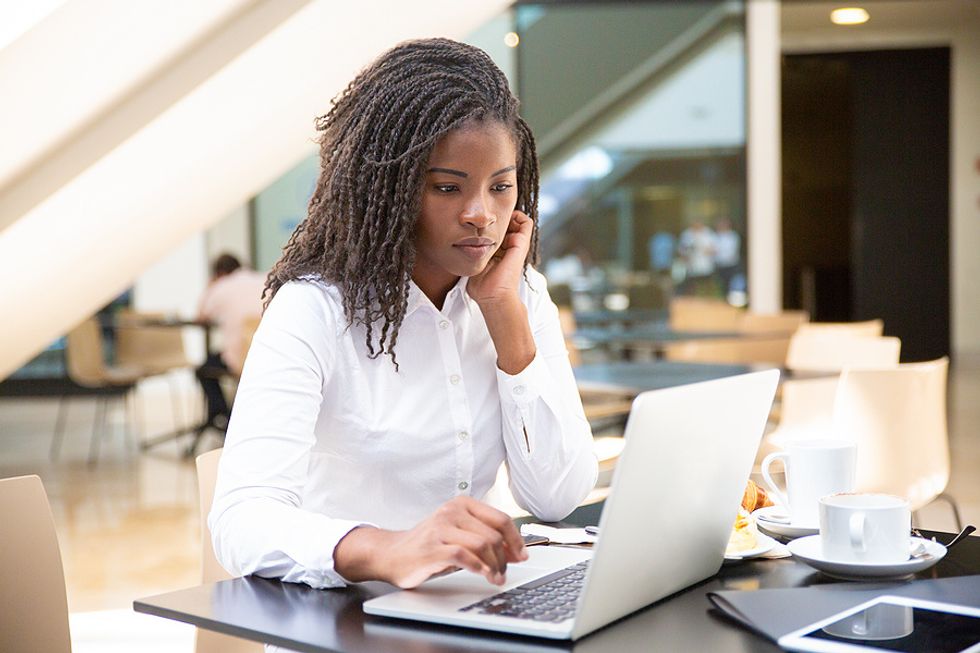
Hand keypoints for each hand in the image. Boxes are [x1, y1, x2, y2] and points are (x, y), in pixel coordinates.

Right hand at [333, 496, 527, 588]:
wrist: (391, 553)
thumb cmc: (428, 545)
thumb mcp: (459, 535)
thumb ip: (484, 538)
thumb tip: (516, 551)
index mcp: (462, 504)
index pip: (501, 519)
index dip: (517, 540)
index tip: (522, 555)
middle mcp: (452, 511)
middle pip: (494, 534)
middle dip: (505, 558)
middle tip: (505, 572)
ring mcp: (441, 528)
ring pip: (482, 544)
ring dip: (495, 566)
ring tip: (495, 578)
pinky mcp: (432, 547)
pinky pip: (464, 556)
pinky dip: (479, 568)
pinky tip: (484, 576)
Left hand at [466, 210, 532, 306]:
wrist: (493, 297)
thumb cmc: (482, 287)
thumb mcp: (472, 266)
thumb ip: (468, 257)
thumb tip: (457, 248)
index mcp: (498, 252)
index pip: (496, 231)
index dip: (488, 224)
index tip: (476, 222)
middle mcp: (509, 247)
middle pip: (506, 224)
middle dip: (496, 218)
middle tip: (484, 217)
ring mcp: (516, 245)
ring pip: (517, 221)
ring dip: (507, 215)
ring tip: (494, 216)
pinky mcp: (521, 244)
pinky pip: (526, 222)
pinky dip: (518, 215)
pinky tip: (506, 216)